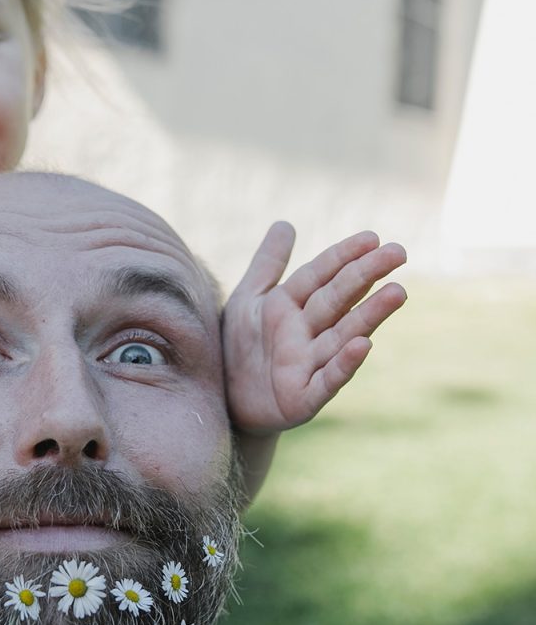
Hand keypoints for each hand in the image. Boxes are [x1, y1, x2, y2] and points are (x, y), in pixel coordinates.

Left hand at [223, 222, 406, 436]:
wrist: (225, 401)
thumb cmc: (238, 348)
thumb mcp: (246, 301)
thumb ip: (267, 265)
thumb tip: (285, 224)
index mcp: (288, 306)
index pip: (319, 275)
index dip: (342, 256)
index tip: (372, 237)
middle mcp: (304, 333)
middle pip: (337, 299)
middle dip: (364, 276)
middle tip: (398, 253)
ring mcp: (306, 364)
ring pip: (342, 335)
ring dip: (369, 315)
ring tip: (397, 292)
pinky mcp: (303, 397)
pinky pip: (327, 379)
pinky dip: (345, 364)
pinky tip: (364, 345)